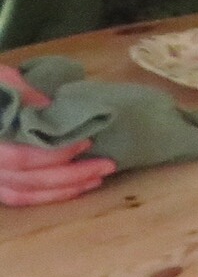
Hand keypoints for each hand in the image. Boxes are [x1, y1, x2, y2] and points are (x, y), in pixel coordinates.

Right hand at [0, 78, 114, 204]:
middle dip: (71, 175)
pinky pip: (17, 197)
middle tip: (107, 165)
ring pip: (23, 193)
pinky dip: (46, 196)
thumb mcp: (4, 79)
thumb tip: (54, 108)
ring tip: (97, 178)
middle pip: (28, 179)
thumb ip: (26, 93)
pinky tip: (73, 189)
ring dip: (63, 190)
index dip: (55, 154)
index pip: (21, 157)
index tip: (87, 141)